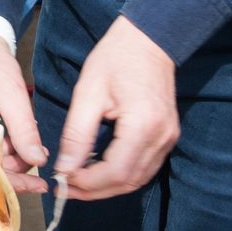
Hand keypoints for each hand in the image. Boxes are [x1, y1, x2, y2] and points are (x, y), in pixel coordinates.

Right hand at [0, 32, 47, 193]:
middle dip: (12, 171)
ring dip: (11, 161)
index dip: (7, 180)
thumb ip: (23, 129)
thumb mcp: (11, 94)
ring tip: (36, 151)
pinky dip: (5, 150)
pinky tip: (25, 146)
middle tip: (40, 171)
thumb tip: (37, 161)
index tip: (35, 185)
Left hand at [54, 17, 177, 199]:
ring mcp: (168, 139)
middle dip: (95, 191)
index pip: (115, 172)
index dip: (88, 183)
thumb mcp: (88, 93)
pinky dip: (121, 175)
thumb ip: (77, 134)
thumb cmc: (115, 59)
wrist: (149, 39)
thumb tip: (65, 169)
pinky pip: (144, 167)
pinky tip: (99, 171)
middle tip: (66, 189)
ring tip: (78, 184)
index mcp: (142, 125)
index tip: (62, 180)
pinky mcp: (167, 136)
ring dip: (108, 187)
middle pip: (128, 181)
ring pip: (138, 179)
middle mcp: (161, 138)